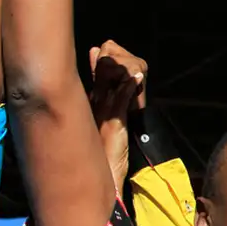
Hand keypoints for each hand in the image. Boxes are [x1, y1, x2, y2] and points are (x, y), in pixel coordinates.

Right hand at [88, 40, 146, 192]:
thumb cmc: (104, 162)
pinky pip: (121, 101)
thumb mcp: (105, 138)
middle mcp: (94, 114)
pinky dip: (128, 87)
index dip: (94, 68)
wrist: (104, 180)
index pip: (91, 86)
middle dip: (101, 63)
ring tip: (121, 55)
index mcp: (90, 115)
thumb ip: (105, 122)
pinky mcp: (114, 124)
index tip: (94, 51)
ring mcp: (103, 117)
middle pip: (97, 82)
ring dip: (115, 70)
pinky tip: (136, 76)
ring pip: (107, 87)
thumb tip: (108, 114)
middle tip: (103, 45)